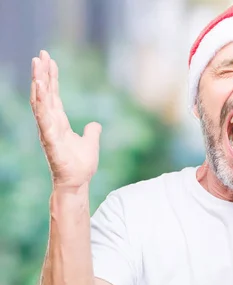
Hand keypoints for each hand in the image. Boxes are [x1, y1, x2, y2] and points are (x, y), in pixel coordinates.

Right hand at [30, 50, 101, 190]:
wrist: (77, 182)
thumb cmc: (80, 165)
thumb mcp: (90, 143)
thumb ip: (91, 132)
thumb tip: (95, 124)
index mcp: (59, 122)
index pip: (54, 95)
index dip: (51, 77)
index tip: (49, 60)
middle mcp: (50, 123)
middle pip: (45, 93)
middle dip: (42, 73)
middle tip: (40, 54)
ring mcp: (48, 130)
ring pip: (41, 101)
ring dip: (39, 83)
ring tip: (37, 65)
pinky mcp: (49, 139)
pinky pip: (43, 118)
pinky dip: (41, 103)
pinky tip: (39, 88)